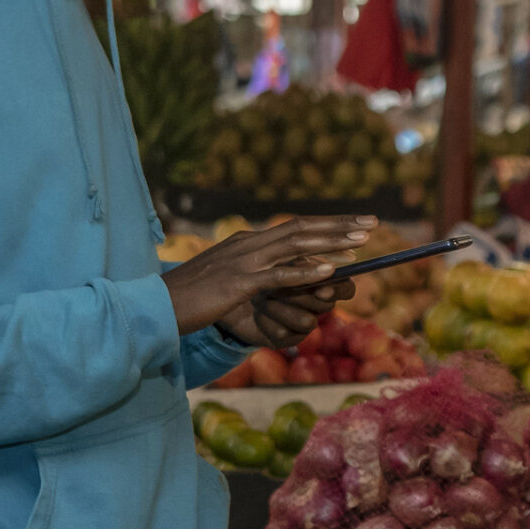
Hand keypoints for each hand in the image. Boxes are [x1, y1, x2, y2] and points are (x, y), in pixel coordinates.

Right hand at [161, 215, 375, 337]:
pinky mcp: (238, 282)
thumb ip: (254, 274)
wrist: (156, 305)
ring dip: (332, 242)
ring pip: (296, 245)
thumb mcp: (227, 281)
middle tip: (373, 223)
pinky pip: (279, 275)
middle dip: (340, 225)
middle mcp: (248, 244)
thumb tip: (281, 278)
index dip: (329, 224)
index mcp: (247, 242)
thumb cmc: (191, 299)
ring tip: (362, 242)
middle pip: (302, 228)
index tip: (358, 224)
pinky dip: (306, 271)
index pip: (295, 226)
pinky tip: (330, 271)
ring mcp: (243, 261)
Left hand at [215, 255, 357, 347]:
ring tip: (260, 297)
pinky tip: (255, 314)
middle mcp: (316, 304)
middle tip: (278, 286)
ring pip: (307, 321)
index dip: (339, 288)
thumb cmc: (258, 269)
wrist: (229, 293)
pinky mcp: (286, 339)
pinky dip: (266, 320)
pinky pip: (284, 334)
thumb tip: (325, 268)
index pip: (346, 288)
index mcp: (322, 281)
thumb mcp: (278, 259)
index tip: (324, 284)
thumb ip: (301, 261)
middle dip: (300, 293)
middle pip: (326, 304)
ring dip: (280, 306)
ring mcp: (302, 323)